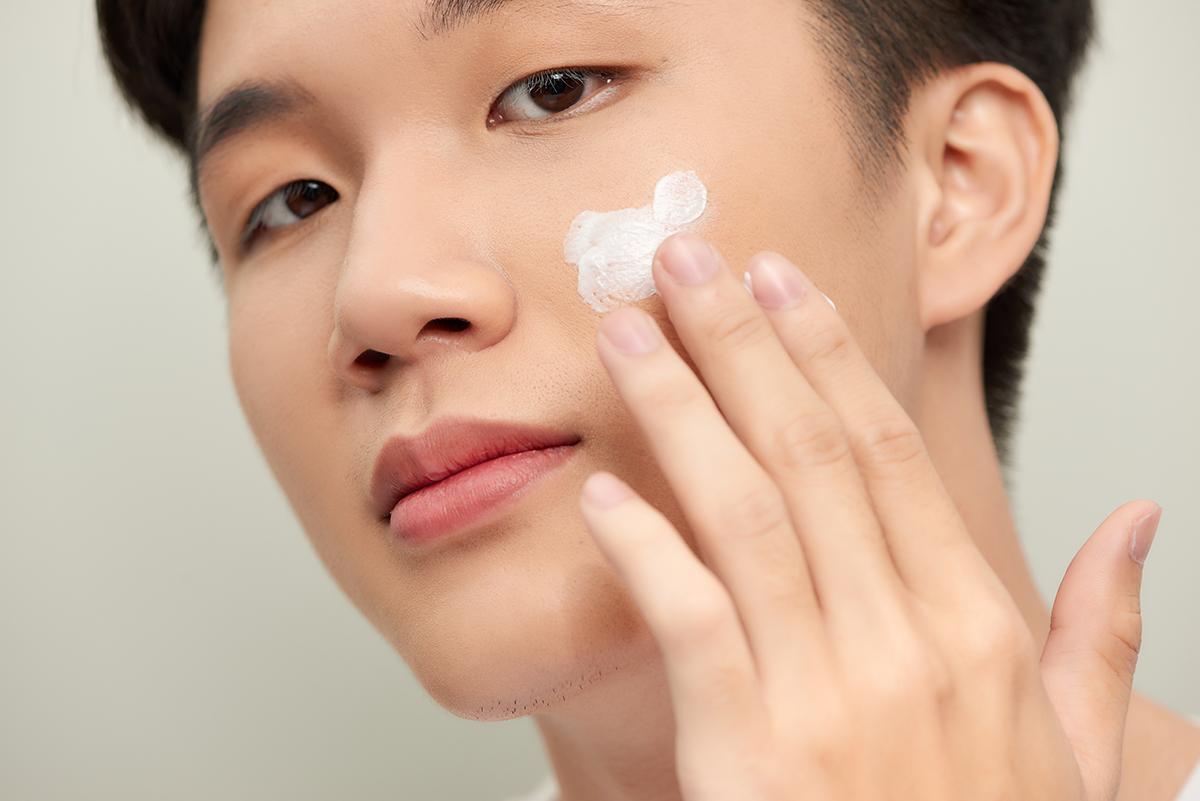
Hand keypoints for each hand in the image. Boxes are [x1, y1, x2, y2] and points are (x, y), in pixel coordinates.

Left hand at [578, 233, 1161, 800]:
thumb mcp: (1085, 754)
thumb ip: (1105, 632)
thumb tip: (1139, 518)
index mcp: (977, 627)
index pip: (890, 452)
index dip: (825, 354)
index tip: (777, 282)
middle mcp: (905, 643)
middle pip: (812, 452)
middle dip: (742, 342)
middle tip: (685, 258)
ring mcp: (827, 697)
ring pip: (746, 513)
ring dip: (682, 410)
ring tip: (631, 334)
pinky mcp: (752, 756)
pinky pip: (691, 625)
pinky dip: (646, 551)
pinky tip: (605, 493)